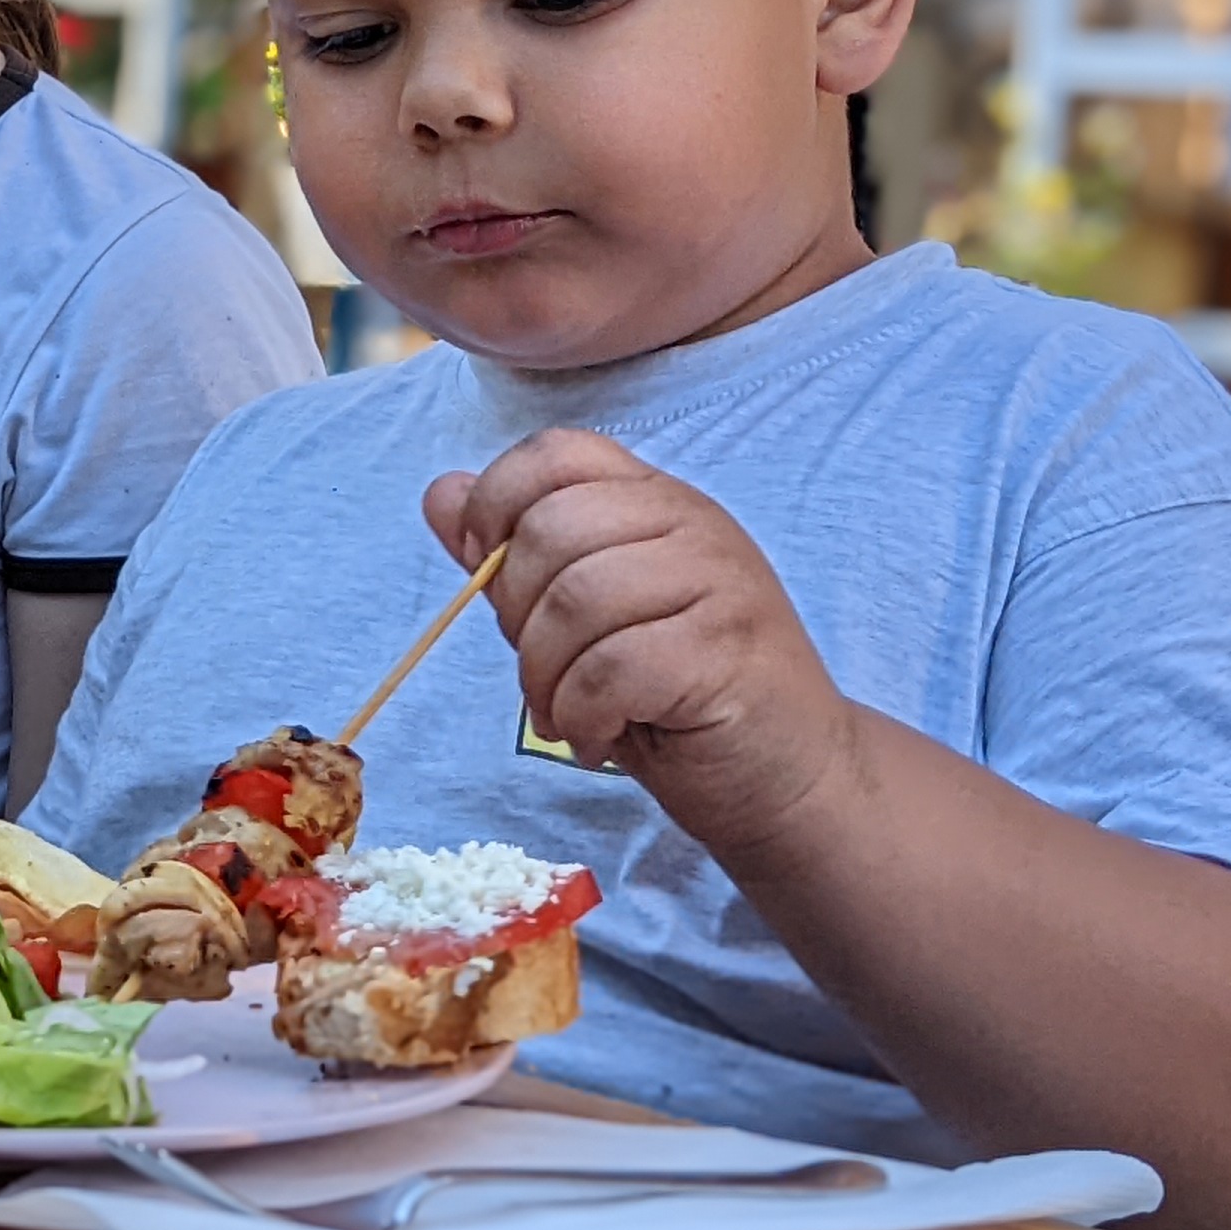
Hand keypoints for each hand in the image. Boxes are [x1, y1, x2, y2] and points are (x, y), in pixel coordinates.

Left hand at [424, 428, 861, 854]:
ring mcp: (721, 583)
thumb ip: (517, 557)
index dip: (497, 503)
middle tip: (545, 677)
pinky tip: (600, 739)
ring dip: (546, 678)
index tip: (487, 571)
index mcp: (656, 502)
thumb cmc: (676, 696)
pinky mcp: (727, 651)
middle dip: (518, 617)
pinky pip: (611, 668)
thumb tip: (442, 493)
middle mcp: (694, 526)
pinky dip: (583, 715)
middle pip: (551, 530)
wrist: (787, 776)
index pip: (558, 453)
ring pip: (575, 601)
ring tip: (569, 715)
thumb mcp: (583, 619)